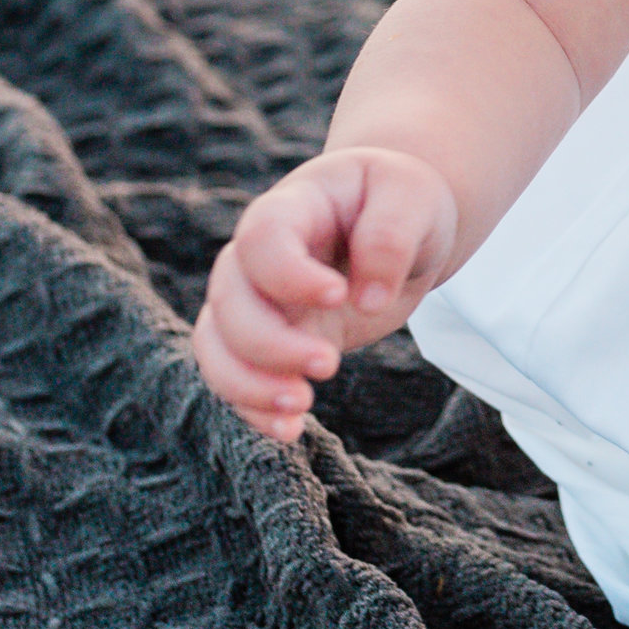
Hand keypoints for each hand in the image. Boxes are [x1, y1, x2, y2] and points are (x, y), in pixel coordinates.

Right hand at [192, 147, 458, 444]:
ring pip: (217, 345)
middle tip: (328, 363)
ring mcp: (258, 300)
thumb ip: (390, 238)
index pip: (261, 239)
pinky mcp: (271, 339)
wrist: (397, 223)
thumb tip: (366, 300)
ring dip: (248, 386)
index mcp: (291, 208)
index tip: (339, 295)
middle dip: (269, 344)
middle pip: (229, 301)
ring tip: (300, 408)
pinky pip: (235, 377)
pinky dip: (252, 410)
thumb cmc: (400, 200)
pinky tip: (290, 430)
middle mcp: (258, 256)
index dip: (288, 274)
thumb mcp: (411, 198)